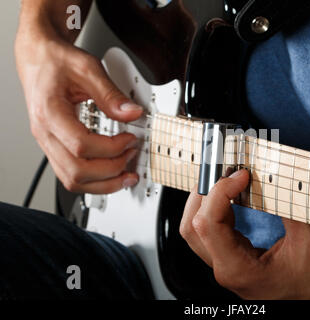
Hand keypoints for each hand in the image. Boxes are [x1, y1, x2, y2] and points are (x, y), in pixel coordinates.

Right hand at [16, 24, 142, 193]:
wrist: (38, 58)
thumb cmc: (56, 61)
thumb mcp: (87, 69)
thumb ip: (111, 94)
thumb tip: (132, 113)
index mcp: (49, 113)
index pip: (82, 146)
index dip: (111, 148)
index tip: (130, 139)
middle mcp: (44, 133)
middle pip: (77, 171)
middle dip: (110, 170)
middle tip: (131, 156)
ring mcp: (47, 143)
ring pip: (72, 180)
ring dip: (103, 183)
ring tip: (126, 174)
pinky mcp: (54, 147)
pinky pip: (71, 174)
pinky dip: (93, 180)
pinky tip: (111, 174)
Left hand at [180, 169, 309, 298]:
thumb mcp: (308, 242)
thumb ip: (289, 208)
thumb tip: (275, 177)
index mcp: (238, 268)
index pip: (208, 223)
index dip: (219, 192)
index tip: (240, 175)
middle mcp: (225, 269)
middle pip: (193, 226)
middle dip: (205, 193)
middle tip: (227, 173)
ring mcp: (225, 266)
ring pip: (195, 231)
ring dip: (205, 202)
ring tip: (226, 182)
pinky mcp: (231, 262)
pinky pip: (209, 234)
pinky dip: (214, 211)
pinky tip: (230, 199)